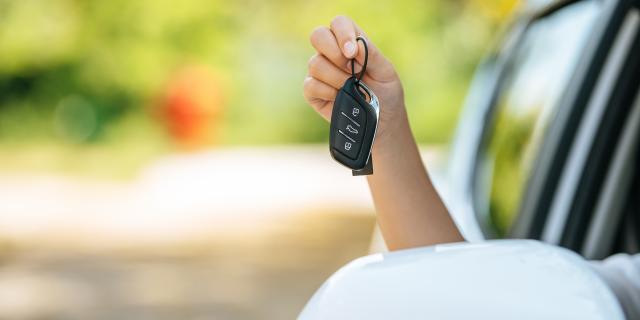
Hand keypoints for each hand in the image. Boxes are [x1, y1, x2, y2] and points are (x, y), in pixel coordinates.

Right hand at [303, 15, 407, 150]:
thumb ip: (371, 56)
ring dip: (336, 78)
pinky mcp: (313, 92)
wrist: (382, 124)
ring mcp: (320, 73)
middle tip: (350, 69)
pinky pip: (310, 85)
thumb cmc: (386, 95)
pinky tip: (338, 98)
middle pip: (317, 35)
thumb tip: (354, 47)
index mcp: (350, 43)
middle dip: (333, 51)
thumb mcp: (386, 73)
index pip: (339, 23)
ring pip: (315, 63)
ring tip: (350, 89)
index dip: (342, 33)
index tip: (352, 53)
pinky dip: (327, 92)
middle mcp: (332, 54)